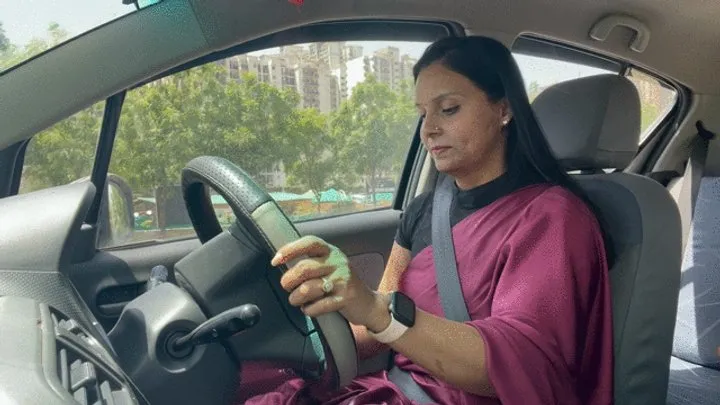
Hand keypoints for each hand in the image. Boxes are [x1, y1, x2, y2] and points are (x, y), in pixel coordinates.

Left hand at [271, 235, 390, 330]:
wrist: (368, 303)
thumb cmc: (341, 284)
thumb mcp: (329, 266)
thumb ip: (310, 262)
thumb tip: (282, 263)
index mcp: (331, 251)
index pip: (309, 243)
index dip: (290, 250)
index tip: (275, 261)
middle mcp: (337, 262)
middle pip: (303, 269)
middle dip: (288, 282)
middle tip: (288, 288)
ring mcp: (342, 280)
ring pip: (307, 289)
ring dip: (296, 298)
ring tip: (298, 300)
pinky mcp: (345, 298)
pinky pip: (317, 306)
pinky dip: (309, 310)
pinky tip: (310, 308)